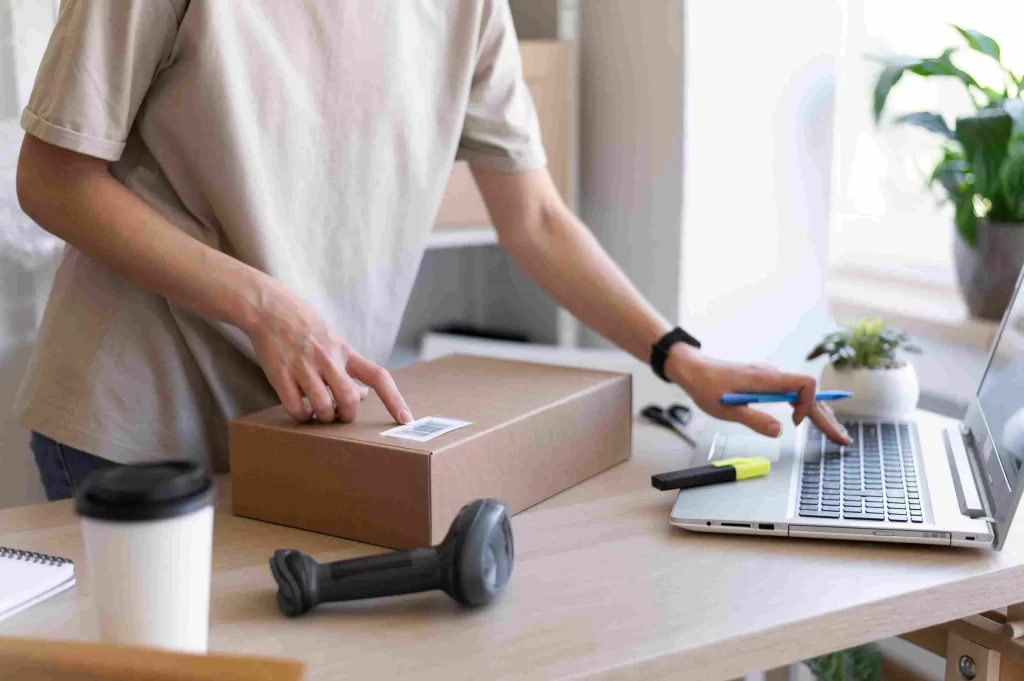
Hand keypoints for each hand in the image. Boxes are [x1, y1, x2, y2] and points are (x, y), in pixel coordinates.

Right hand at [244, 282, 412, 424]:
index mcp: (345, 351)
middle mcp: (328, 359)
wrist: (270, 308)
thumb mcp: (335, 341)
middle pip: (349, 399)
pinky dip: (302, 417)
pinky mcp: (281, 375)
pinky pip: (296, 409)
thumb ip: (350, 367)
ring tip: (318, 413)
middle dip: (347, 415)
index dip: (394, 399)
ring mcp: (304, 367)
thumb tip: (363, 394)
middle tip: (339, 414)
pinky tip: (302, 411)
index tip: (406, 418)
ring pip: (323, 407)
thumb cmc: (306, 326)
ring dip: (323, 418)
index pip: (378, 376)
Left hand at [664, 345, 850, 444]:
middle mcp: (773, 376)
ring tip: (837, 434)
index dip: (807, 404)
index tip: (796, 423)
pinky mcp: (766, 383)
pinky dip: (807, 408)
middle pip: (809, 394)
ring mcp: (770, 379)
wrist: (692, 369)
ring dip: (820, 414)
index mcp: (766, 379)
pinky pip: (794, 394)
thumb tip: (779, 431)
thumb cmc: (706, 387)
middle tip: (843, 440)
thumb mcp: (726, 409)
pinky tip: (815, 418)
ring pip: (804, 395)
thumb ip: (754, 419)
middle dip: (826, 418)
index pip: (804, 384)